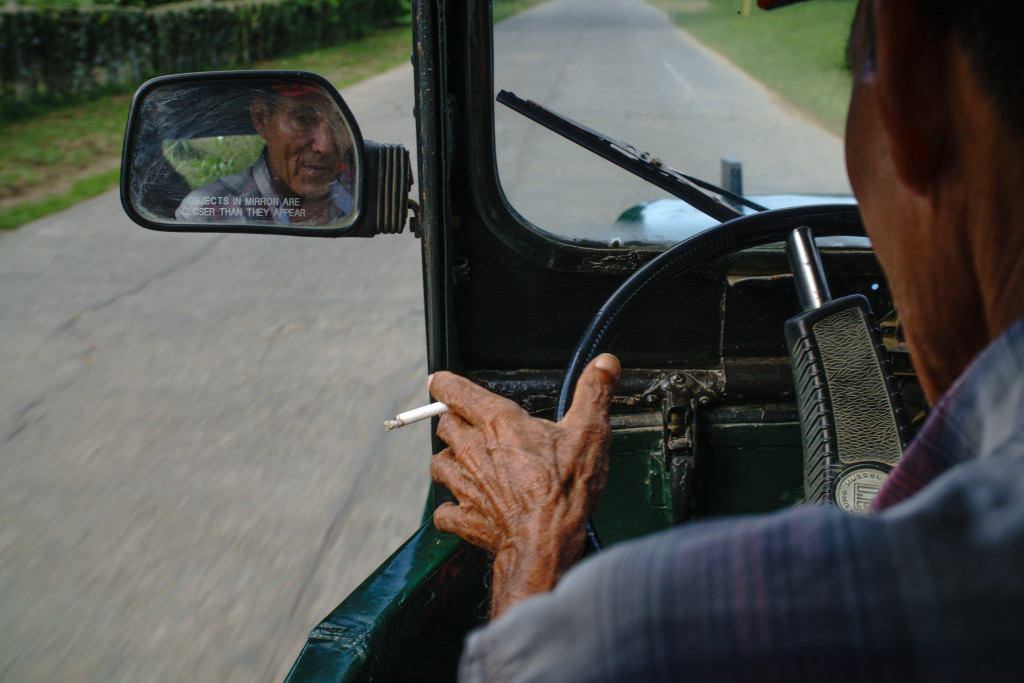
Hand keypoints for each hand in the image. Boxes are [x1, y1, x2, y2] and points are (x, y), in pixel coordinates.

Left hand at [428, 353, 619, 617]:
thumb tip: (605, 362)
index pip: (457, 392)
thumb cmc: (565, 487)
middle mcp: (472, 450)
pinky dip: (451, 509)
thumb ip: (594, 392)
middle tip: (466, 425)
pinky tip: (465, 508)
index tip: (439, 381)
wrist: (546, 542)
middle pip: (445, 426)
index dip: (445, 384)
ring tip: (465, 465)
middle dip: (453, 423)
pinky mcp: (464, 518)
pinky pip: (444, 511)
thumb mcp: (589, 432)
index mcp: (498, 422)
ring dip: (449, 463)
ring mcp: (464, 485)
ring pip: (438, 464)